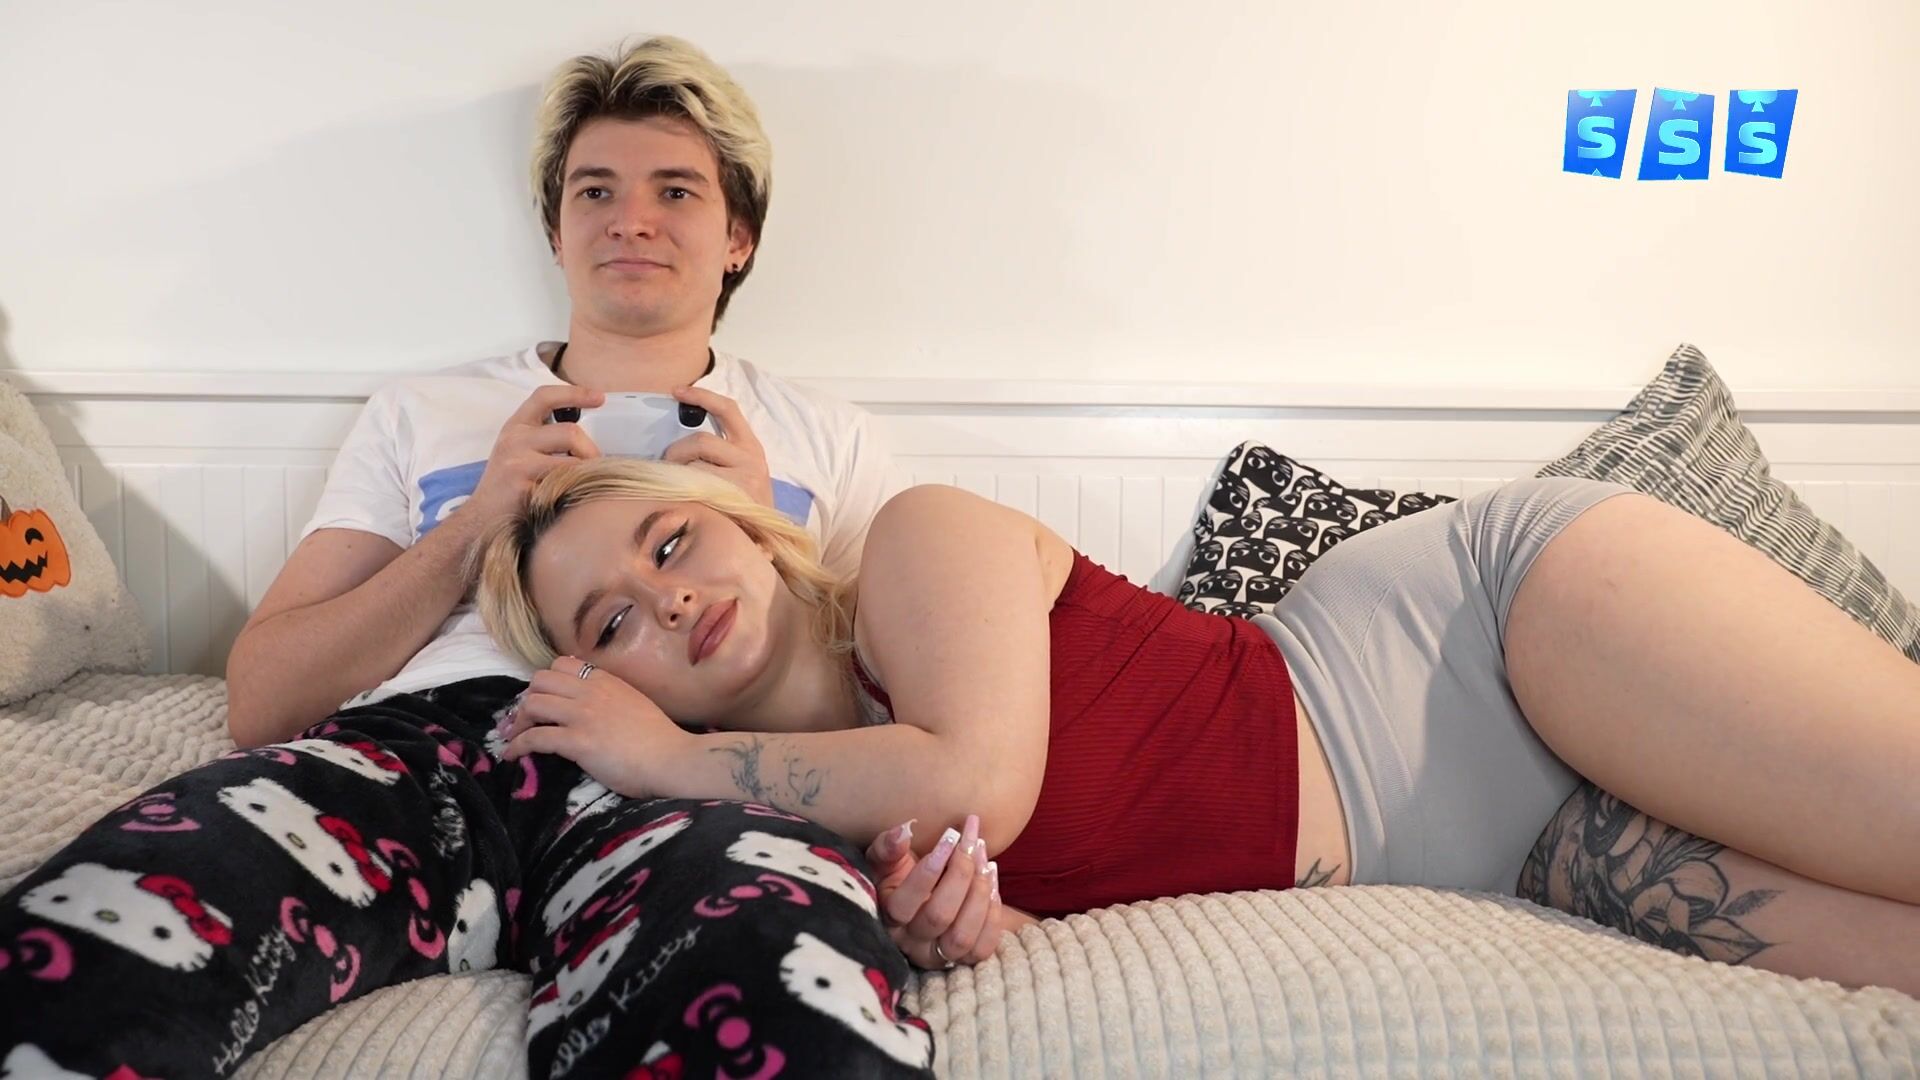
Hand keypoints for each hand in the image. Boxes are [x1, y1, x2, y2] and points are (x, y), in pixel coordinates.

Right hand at [462, 385, 605, 532]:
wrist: (482, 519)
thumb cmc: (508, 485)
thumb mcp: (519, 451)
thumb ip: (545, 437)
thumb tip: (587, 435)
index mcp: (516, 426)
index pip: (545, 396)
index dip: (574, 393)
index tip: (600, 397)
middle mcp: (514, 439)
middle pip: (570, 432)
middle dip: (590, 451)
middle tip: (594, 467)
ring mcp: (517, 463)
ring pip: (572, 461)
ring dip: (587, 473)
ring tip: (585, 484)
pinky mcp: (523, 488)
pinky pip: (565, 485)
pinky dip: (576, 491)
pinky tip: (571, 498)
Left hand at [499, 655, 688, 796]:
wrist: (673, 759)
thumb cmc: (660, 739)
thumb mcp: (634, 704)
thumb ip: (611, 699)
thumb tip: (592, 707)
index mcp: (607, 681)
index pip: (562, 665)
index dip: (546, 682)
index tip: (544, 701)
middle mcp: (592, 691)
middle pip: (540, 680)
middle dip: (528, 700)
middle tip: (527, 721)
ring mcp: (584, 715)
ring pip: (533, 703)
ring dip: (519, 722)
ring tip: (517, 738)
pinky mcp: (578, 741)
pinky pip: (535, 737)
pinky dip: (518, 746)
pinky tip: (512, 756)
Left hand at [663, 387, 773, 508]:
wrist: (765, 543)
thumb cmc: (744, 508)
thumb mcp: (742, 474)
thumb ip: (720, 455)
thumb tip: (681, 441)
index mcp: (751, 448)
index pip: (728, 410)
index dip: (702, 396)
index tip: (677, 391)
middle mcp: (751, 460)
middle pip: (700, 441)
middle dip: (676, 452)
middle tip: (667, 469)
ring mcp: (743, 481)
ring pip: (694, 465)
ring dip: (677, 474)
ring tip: (674, 489)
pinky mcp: (731, 500)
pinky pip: (694, 487)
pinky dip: (680, 491)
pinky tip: (678, 500)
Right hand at [866, 814, 1003, 969]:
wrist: (926, 894)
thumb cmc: (902, 875)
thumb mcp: (888, 860)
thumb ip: (888, 847)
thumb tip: (902, 832)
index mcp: (887, 917)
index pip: (903, 904)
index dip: (928, 871)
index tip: (950, 838)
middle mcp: (911, 942)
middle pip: (939, 916)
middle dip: (961, 874)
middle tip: (972, 842)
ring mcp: (939, 955)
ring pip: (962, 936)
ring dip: (979, 893)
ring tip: (985, 860)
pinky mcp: (965, 958)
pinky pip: (984, 946)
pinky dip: (993, 913)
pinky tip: (992, 883)